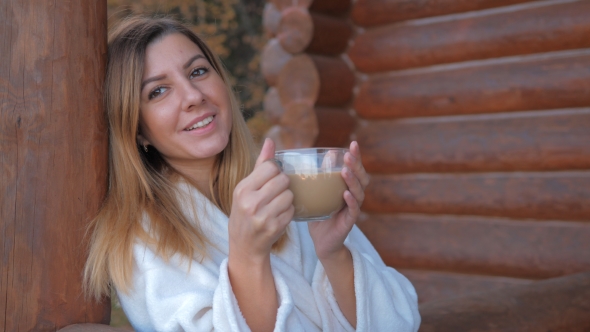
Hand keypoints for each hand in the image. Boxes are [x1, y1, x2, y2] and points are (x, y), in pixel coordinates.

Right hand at [228, 138, 293, 264]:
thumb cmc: (246, 211)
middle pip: (282, 180)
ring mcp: (262, 216)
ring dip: (287, 199)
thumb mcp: (246, 188)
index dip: (276, 171)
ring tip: (277, 204)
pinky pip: (292, 210)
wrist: (244, 244)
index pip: (270, 167)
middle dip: (283, 185)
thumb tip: (270, 140)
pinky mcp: (274, 227)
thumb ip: (260, 164)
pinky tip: (279, 215)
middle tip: (276, 192)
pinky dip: (288, 211)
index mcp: (242, 189)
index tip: (272, 178)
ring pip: (289, 195)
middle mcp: (250, 202)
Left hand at [308, 141, 369, 260]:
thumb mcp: (319, 192)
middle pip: (362, 178)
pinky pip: (353, 210)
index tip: (353, 144)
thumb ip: (322, 174)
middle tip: (349, 156)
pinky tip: (346, 194)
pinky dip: (351, 201)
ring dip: (353, 180)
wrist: (321, 240)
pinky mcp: (349, 222)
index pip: (356, 169)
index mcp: (348, 187)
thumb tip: (325, 152)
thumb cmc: (320, 213)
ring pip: (359, 192)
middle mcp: (354, 196)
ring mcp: (353, 209)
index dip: (356, 157)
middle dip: (356, 166)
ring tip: (345, 171)